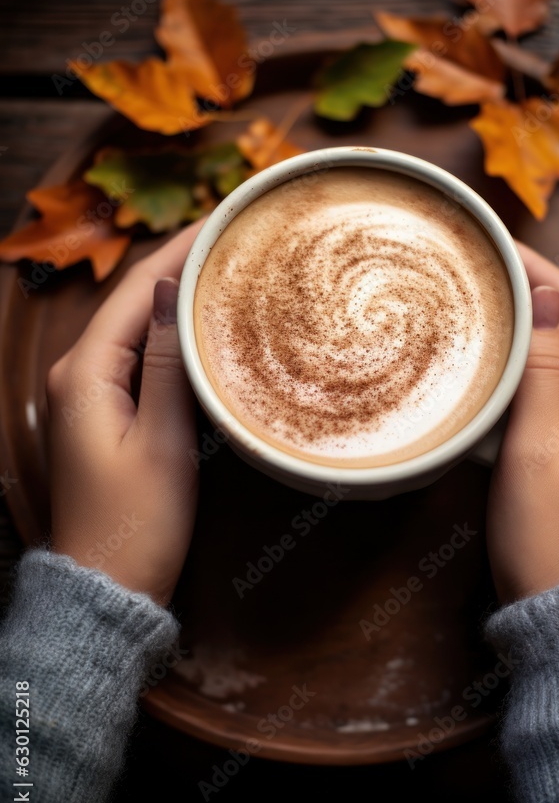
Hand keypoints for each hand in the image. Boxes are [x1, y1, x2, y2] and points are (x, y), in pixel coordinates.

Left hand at [46, 221, 204, 605]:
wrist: (108, 586)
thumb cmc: (137, 522)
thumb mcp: (161, 440)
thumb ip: (168, 363)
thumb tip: (173, 289)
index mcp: (84, 372)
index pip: (137, 289)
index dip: (181, 246)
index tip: (223, 216)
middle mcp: (78, 373)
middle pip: (135, 300)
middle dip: (182, 260)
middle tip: (235, 233)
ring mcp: (90, 393)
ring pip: (139, 325)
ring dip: (179, 293)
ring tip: (228, 265)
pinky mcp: (107, 413)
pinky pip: (141, 355)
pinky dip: (173, 332)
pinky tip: (204, 323)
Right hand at [487, 243, 558, 603]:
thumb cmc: (545, 538)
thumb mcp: (531, 447)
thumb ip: (541, 368)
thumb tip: (546, 298)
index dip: (540, 273)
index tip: (501, 248)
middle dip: (541, 295)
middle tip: (491, 270)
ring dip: (545, 330)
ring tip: (498, 303)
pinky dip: (552, 367)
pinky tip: (520, 357)